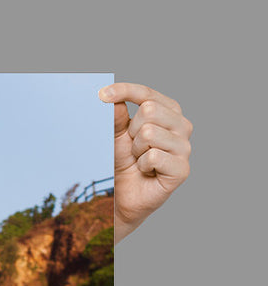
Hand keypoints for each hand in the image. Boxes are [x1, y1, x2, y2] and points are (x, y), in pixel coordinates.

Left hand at [98, 83, 191, 244]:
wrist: (123, 194)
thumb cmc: (123, 162)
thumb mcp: (116, 136)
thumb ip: (116, 116)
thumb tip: (110, 99)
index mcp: (169, 112)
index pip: (148, 94)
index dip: (124, 91)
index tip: (101, 94)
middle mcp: (182, 126)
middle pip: (149, 110)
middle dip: (131, 131)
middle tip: (133, 147)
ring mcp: (185, 147)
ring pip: (149, 133)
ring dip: (135, 150)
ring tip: (139, 160)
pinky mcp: (182, 169)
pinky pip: (153, 156)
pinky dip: (141, 166)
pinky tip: (146, 172)